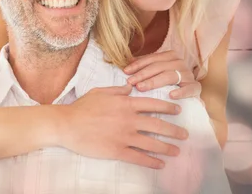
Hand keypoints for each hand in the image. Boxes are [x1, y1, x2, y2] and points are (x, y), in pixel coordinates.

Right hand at [57, 84, 188, 168]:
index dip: (168, 108)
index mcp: (126, 104)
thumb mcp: (101, 92)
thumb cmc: (82, 107)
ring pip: (152, 143)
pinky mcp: (117, 151)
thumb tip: (130, 88)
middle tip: (185, 135)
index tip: (178, 111)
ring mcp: (124, 136)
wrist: (67, 125)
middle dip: (174, 130)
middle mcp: (129, 120)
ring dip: (167, 148)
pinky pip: (139, 157)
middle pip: (158, 125)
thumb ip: (118, 90)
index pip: (153, 105)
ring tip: (176, 151)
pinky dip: (151, 162)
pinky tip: (160, 164)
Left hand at [124, 50, 200, 98]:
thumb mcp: (157, 70)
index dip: (138, 64)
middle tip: (130, 82)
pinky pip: (189, 88)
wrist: (189, 92)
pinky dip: (181, 92)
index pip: (152, 58)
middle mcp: (180, 63)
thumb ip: (145, 65)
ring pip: (170, 76)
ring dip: (154, 82)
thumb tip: (127, 62)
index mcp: (170, 56)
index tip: (125, 71)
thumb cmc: (169, 81)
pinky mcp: (196, 87)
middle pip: (158, 67)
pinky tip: (171, 96)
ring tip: (141, 88)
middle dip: (142, 74)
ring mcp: (188, 75)